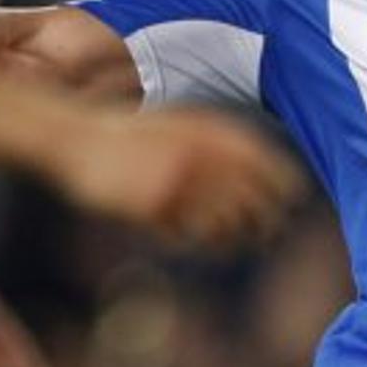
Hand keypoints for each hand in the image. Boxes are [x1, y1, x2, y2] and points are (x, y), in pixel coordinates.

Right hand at [49, 106, 297, 248]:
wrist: (74, 137)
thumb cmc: (131, 133)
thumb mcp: (179, 123)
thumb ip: (219, 141)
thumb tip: (268, 168)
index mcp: (207, 132)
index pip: (265, 165)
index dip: (285, 186)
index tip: (292, 200)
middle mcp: (198, 157)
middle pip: (252, 201)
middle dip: (266, 221)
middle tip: (268, 233)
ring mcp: (176, 182)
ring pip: (225, 225)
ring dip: (235, 238)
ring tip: (235, 243)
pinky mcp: (153, 207)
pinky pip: (189, 235)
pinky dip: (198, 242)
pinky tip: (198, 242)